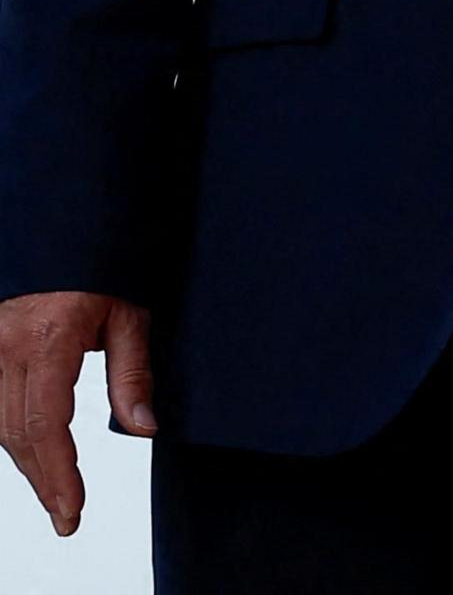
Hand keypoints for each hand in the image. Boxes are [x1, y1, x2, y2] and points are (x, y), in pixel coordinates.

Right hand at [0, 291, 152, 537]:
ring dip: (26, 464)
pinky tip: (30, 459)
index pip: (45, 424)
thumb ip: (132, 375)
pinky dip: (10, 437)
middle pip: (16, 434)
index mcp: (45, 343)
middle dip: (43, 480)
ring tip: (56, 495)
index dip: (57, 473)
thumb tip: (142, 430)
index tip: (71, 509)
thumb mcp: (130, 315)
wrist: (62, 232)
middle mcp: (4, 350)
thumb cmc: (100, 269)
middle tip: (67, 517)